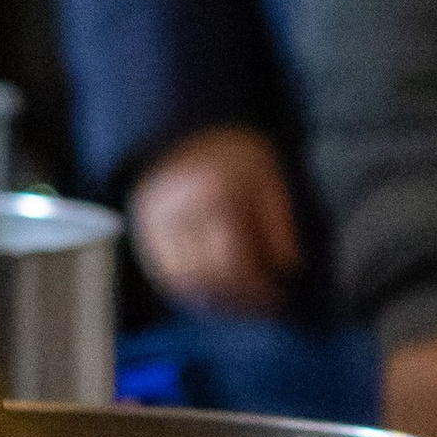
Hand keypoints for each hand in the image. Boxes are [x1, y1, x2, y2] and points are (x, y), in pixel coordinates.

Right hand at [130, 128, 303, 318]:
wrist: (187, 129)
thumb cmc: (235, 154)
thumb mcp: (268, 174)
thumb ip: (280, 219)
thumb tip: (291, 265)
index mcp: (214, 194)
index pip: (237, 262)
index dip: (260, 289)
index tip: (280, 296)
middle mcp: (180, 210)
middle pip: (211, 278)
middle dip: (241, 302)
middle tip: (266, 306)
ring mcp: (157, 222)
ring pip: (185, 283)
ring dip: (217, 303)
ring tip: (243, 305)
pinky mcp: (146, 231)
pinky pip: (166, 275)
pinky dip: (193, 293)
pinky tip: (217, 296)